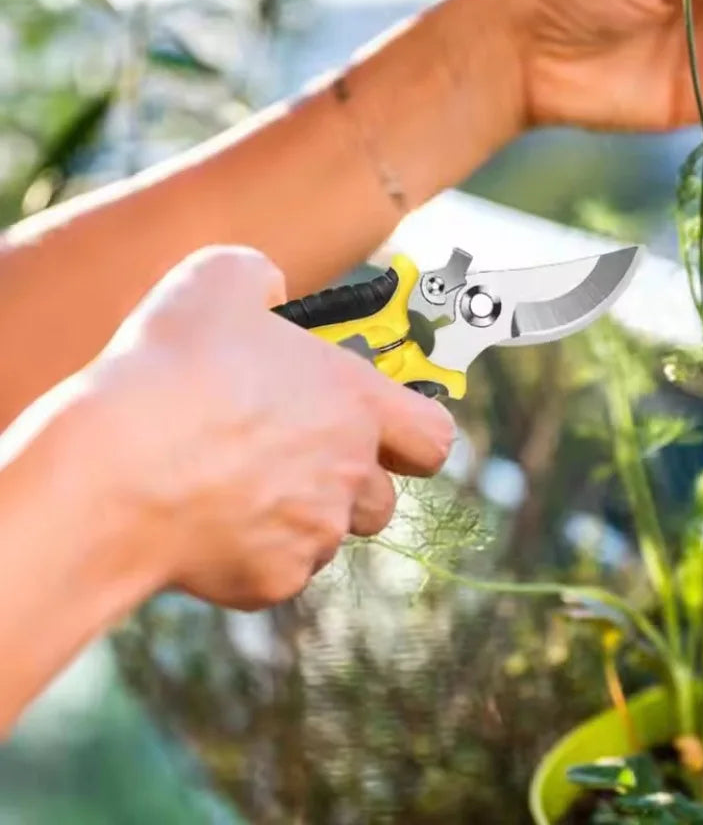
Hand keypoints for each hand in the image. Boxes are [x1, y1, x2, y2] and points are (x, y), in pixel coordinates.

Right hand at [81, 246, 454, 609]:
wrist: (111, 471)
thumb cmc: (170, 369)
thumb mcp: (220, 279)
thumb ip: (264, 279)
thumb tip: (271, 292)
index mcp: (357, 403)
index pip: (434, 437)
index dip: (415, 436)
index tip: (386, 433)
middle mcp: (351, 473)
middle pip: (381, 496)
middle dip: (347, 483)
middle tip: (288, 458)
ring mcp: (315, 533)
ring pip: (327, 534)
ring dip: (301, 516)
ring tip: (236, 486)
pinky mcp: (273, 581)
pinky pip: (278, 569)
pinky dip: (251, 551)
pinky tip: (203, 519)